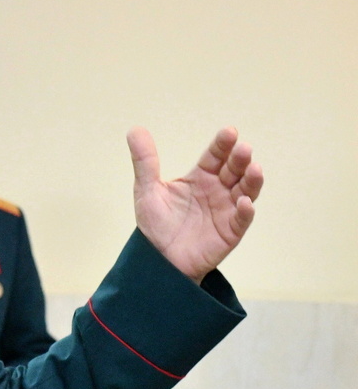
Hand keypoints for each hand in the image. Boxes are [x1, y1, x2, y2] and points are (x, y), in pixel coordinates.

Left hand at [128, 126, 262, 282]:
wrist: (158, 260)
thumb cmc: (155, 224)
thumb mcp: (147, 190)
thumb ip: (145, 161)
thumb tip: (135, 129)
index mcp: (200, 177)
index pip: (215, 156)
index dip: (222, 145)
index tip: (229, 132)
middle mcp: (217, 190)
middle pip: (234, 170)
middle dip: (240, 159)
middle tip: (243, 149)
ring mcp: (226, 210)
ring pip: (246, 191)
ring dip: (252, 180)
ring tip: (254, 169)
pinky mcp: (230, 232)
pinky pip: (241, 219)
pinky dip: (245, 211)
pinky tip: (244, 202)